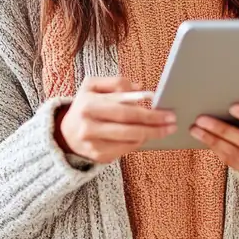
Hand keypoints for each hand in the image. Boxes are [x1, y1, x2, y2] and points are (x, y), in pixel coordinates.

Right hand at [59, 76, 176, 163]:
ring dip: (150, 135)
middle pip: (129, 127)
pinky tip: (145, 136)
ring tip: (164, 130)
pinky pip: (124, 150)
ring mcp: (93, 143)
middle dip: (154, 125)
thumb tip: (141, 88)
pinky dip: (138, 143)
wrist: (65, 132)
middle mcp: (89, 125)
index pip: (125, 109)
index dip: (149, 112)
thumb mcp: (93, 86)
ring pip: (129, 140)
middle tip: (172, 123)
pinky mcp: (97, 155)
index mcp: (89, 103)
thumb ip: (116, 83)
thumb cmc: (85, 105)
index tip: (167, 112)